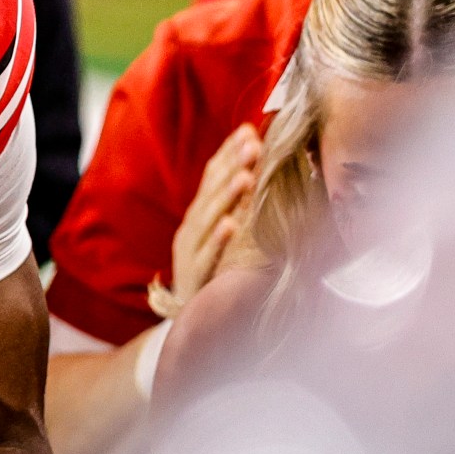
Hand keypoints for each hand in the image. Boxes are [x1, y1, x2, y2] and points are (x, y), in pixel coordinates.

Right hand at [165, 123, 260, 308]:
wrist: (190, 322)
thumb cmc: (216, 275)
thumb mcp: (225, 237)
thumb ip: (239, 207)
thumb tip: (266, 174)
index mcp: (198, 216)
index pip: (211, 176)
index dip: (228, 153)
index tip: (249, 131)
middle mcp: (190, 229)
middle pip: (209, 191)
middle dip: (230, 166)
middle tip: (252, 143)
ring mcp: (188, 253)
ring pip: (206, 219)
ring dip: (226, 196)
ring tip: (246, 176)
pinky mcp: (193, 278)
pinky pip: (207, 257)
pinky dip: (218, 240)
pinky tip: (231, 225)